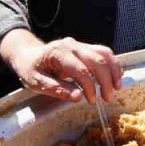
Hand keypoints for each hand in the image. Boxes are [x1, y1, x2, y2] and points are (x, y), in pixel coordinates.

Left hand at [0, 30, 122, 103]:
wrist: (27, 53)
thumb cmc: (30, 69)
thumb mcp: (36, 82)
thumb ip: (57, 89)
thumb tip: (79, 97)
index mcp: (58, 53)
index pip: (81, 70)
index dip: (90, 87)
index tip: (92, 101)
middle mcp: (72, 45)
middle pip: (97, 60)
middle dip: (106, 80)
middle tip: (108, 98)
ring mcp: (80, 44)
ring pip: (104, 53)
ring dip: (113, 71)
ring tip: (116, 88)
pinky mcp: (85, 47)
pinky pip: (103, 52)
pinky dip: (112, 64)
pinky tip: (115, 77)